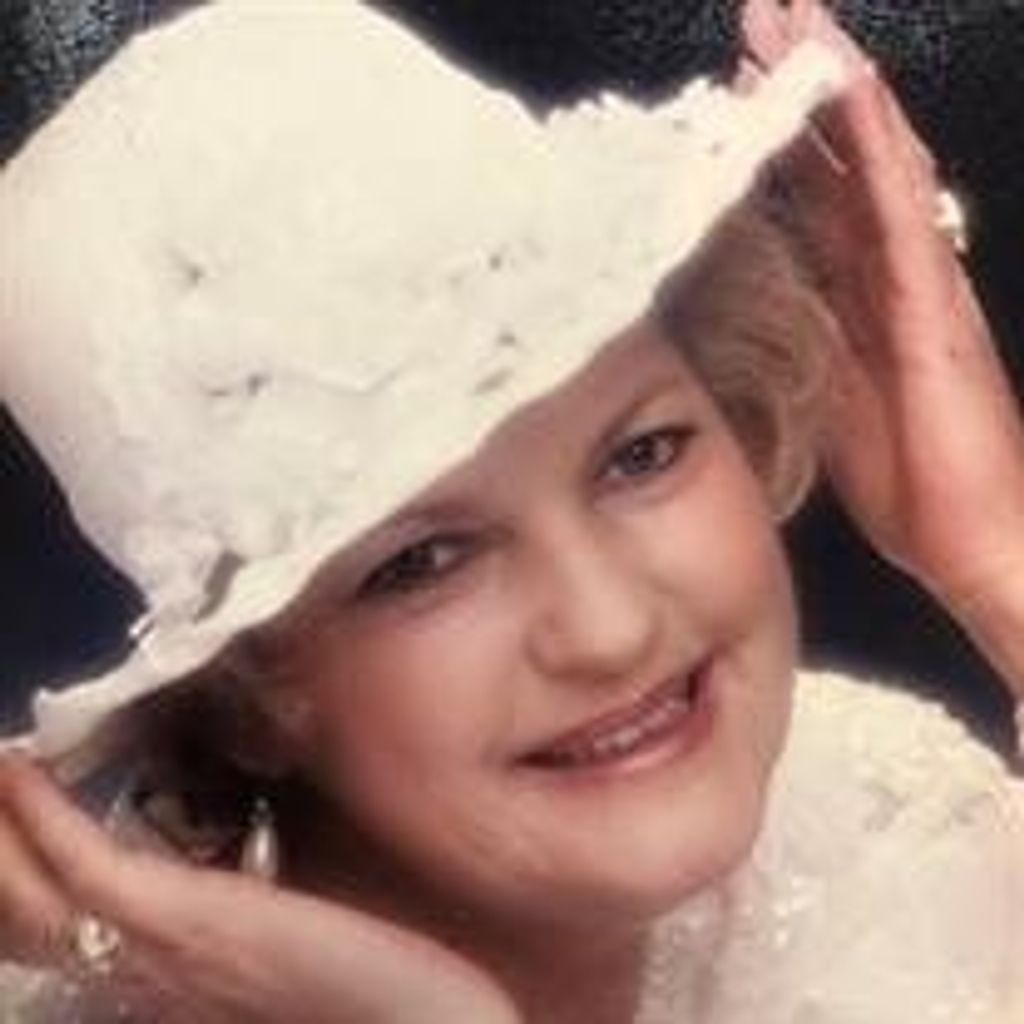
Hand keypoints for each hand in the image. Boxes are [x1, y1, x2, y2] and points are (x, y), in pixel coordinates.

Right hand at [0, 755, 519, 1023]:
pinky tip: (17, 765)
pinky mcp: (185, 924)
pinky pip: (89, 866)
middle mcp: (138, 973)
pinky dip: (42, 816)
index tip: (4, 808)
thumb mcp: (285, 949)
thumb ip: (239, 916)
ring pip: (28, 895)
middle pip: (18, 916)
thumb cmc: (370, 997)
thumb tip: (220, 863)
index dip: (14, 868)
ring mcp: (157, 949)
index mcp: (161, 979)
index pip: (55, 929)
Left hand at [744, 0, 1023, 618]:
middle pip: (841, 159)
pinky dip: (877, 142)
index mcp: (855, 298)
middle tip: (759, 20)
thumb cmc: (904, 477)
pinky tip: (852, 88)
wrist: (969, 533)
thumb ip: (792, 346)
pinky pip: (902, 206)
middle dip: (799, 88)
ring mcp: (916, 278)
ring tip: (794, 24)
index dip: (773, 141)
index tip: (727, 95)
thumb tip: (734, 316)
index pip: (812, 198)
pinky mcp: (934, 300)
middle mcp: (887, 273)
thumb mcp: (821, 400)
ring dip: (834, 88)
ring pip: (875, 160)